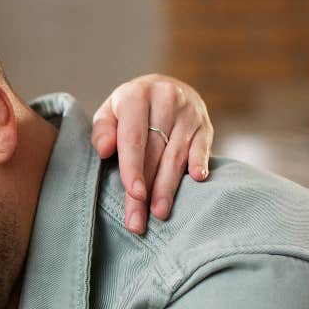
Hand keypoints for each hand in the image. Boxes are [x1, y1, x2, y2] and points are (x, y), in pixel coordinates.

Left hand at [91, 74, 213, 234]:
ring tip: (159, 213)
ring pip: (177, 155)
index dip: (133, 168)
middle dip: (146, 190)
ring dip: (168, 187)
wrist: (164, 87)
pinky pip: (203, 147)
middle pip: (155, 152)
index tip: (133, 195)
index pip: (134, 138)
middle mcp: (166, 99)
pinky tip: (198, 180)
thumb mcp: (109, 112)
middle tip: (138, 221)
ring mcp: (189, 112)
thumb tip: (104, 149)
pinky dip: (200, 163)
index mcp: (136, 95)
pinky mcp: (205, 124)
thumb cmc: (129, 110)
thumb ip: (102, 130)